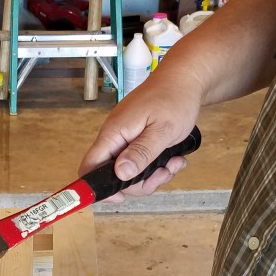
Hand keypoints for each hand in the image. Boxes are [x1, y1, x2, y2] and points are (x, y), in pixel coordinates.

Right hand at [80, 65, 204, 198]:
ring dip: (153, 175)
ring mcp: (126, 140)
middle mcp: (116, 138)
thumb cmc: (174, 98)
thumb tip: (121, 174)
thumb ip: (141, 153)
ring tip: (173, 163)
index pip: (90, 166)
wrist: (185, 79)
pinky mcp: (137, 141)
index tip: (120, 196)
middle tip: (163, 173)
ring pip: (131, 173)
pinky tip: (173, 158)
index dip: (99, 186)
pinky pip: (141, 163)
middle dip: (140, 183)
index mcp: (114, 133)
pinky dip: (158, 167)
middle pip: (115, 176)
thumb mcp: (162, 130)